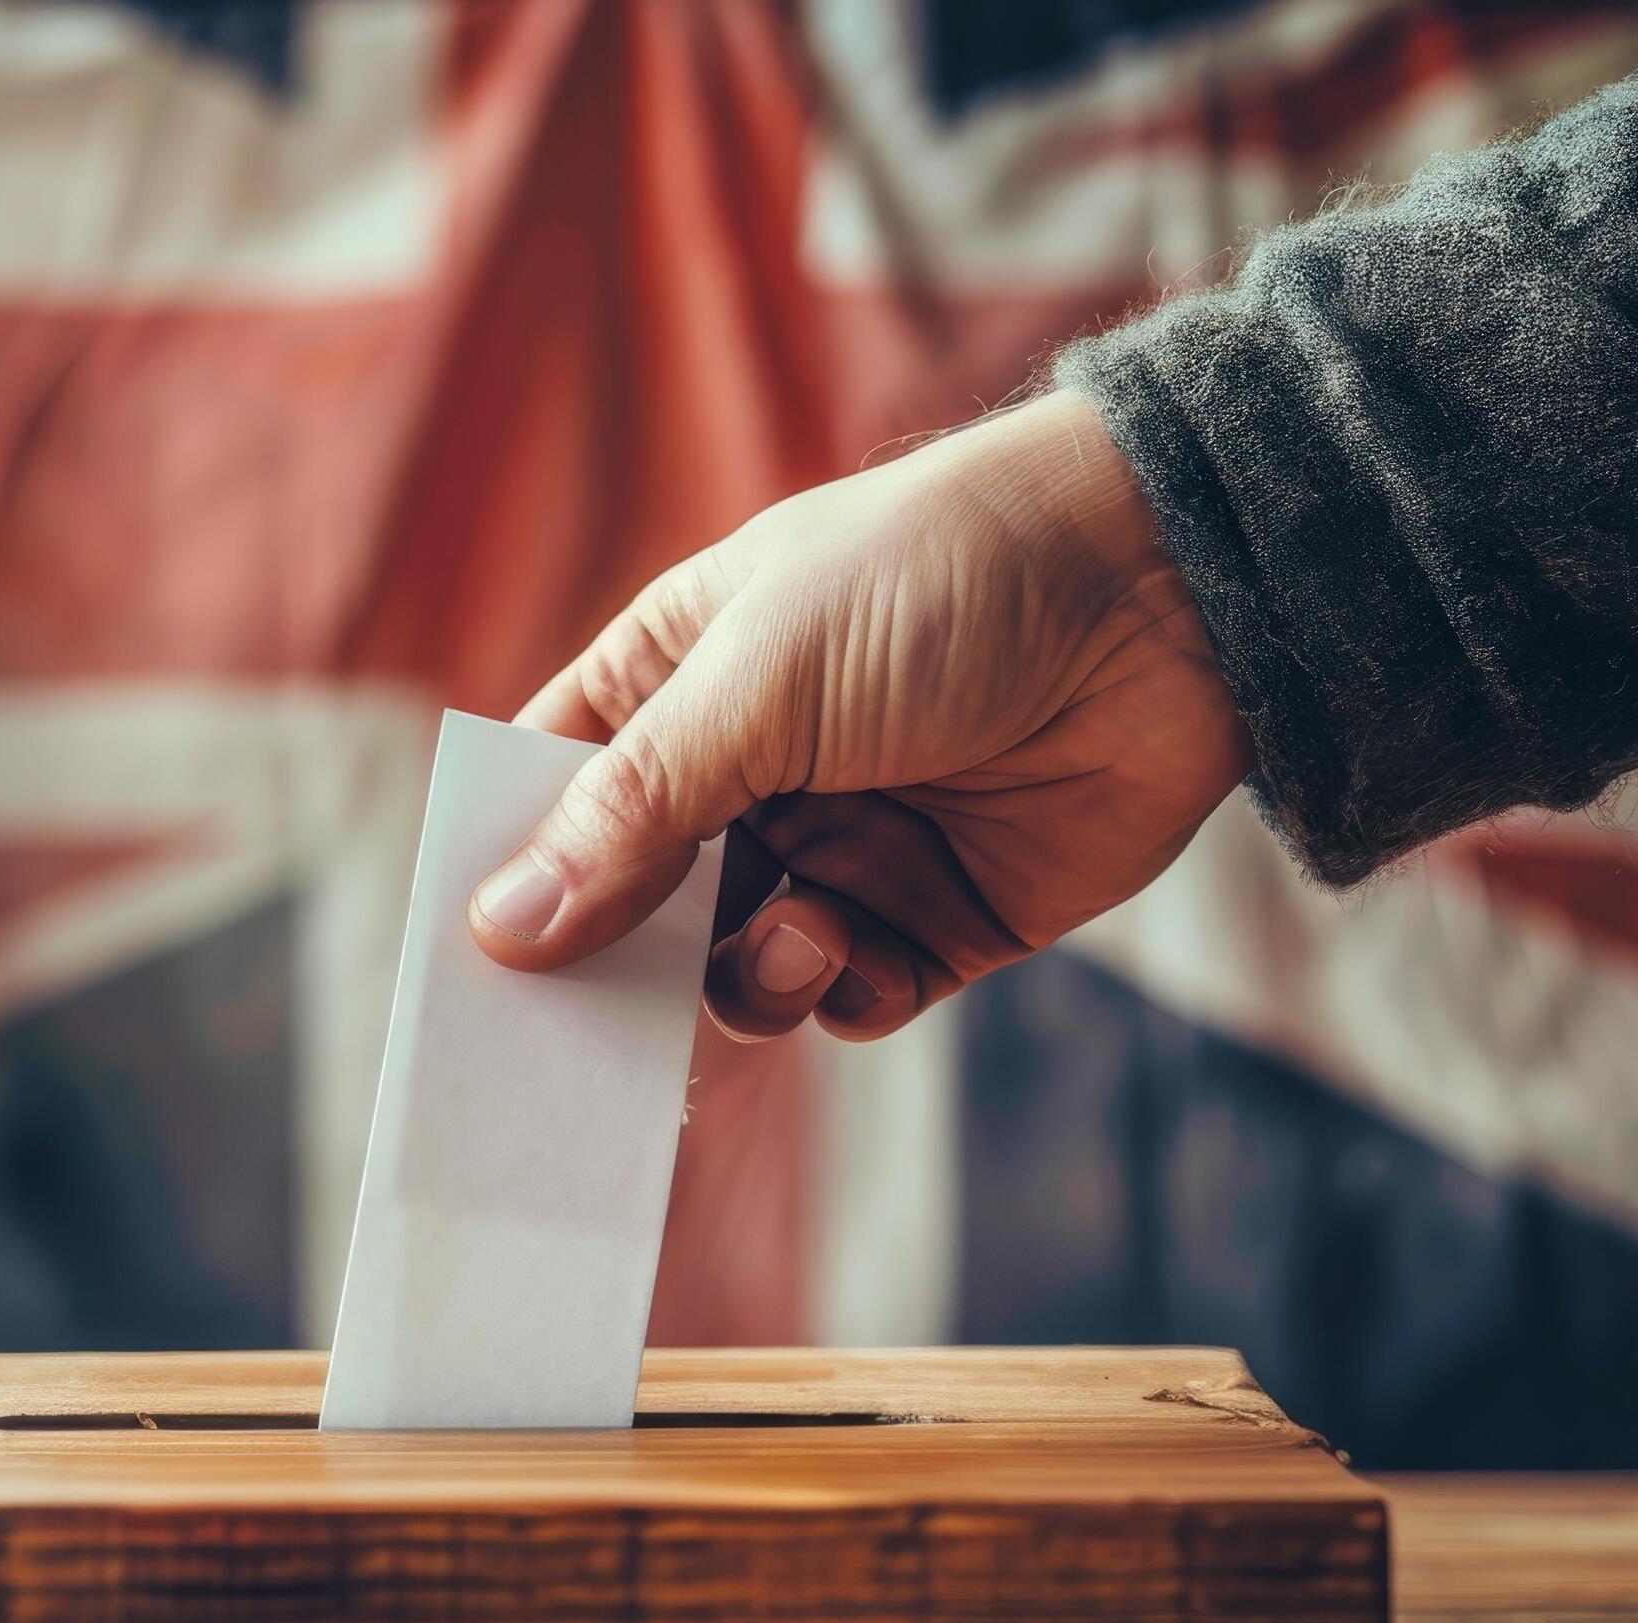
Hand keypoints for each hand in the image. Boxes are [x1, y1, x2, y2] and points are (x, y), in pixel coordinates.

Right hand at [466, 391, 1246, 1039]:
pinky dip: (839, 990)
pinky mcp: (941, 914)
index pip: (555, 791)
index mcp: (681, 679)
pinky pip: (852, 995)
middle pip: (638, 905)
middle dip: (617, 963)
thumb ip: (633, 810)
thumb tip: (501, 927)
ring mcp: (847, 844)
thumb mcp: (757, 680)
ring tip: (794, 931)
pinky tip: (855, 944)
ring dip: (743, 975)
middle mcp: (754, 770)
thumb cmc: (940, 580)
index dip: (512, 871)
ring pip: (738, 969)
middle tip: (588, 1028)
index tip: (473, 959)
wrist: (1164, 591)